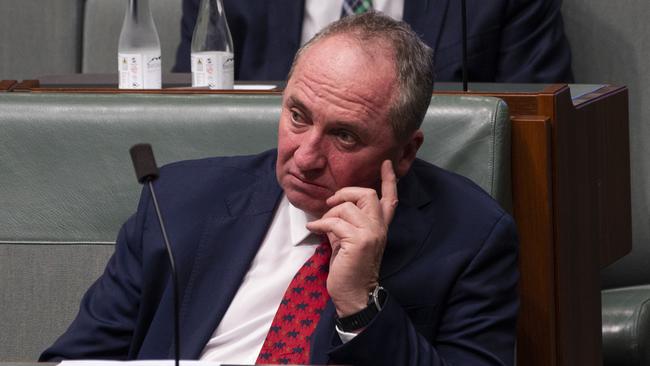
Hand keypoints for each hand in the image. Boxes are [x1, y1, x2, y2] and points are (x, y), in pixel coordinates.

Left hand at [306, 160, 398, 316]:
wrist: (354, 294)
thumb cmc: (350, 268)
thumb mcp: (349, 240)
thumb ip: (347, 222)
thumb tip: (332, 209)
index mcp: (380, 226)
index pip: (390, 198)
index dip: (389, 179)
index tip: (386, 163)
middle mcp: (380, 227)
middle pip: (367, 194)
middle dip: (345, 193)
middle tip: (331, 202)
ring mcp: (371, 233)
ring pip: (347, 207)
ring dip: (329, 214)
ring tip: (322, 225)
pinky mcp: (359, 241)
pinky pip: (334, 222)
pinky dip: (320, 224)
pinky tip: (313, 228)